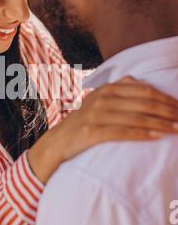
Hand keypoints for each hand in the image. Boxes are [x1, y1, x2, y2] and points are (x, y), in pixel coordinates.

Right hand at [28, 76, 177, 182]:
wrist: (58, 140)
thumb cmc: (84, 121)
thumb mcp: (99, 99)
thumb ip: (119, 88)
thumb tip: (143, 83)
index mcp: (108, 88)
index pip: (145, 91)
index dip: (167, 99)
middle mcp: (103, 98)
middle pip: (145, 103)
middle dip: (169, 112)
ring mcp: (97, 115)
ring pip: (138, 117)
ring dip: (162, 124)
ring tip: (177, 129)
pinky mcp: (93, 132)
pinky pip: (124, 132)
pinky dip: (143, 134)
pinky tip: (157, 136)